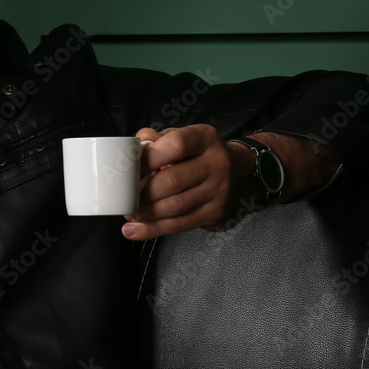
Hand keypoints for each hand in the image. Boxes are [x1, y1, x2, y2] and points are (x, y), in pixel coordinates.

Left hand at [121, 125, 256, 239]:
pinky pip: (179, 225)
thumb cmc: (202, 154)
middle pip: (171, 181)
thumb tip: (136, 142)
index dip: (149, 157)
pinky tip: (134, 230)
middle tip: (125, 196)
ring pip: (174, 206)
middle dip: (142, 192)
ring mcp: (218, 191)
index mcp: (205, 139)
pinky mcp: (214, 214)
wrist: (243, 174)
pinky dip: (152, 229)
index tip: (131, 168)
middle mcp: (216, 164)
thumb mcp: (186, 138)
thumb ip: (159, 140)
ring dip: (145, 212)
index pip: (175, 145)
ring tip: (129, 212)